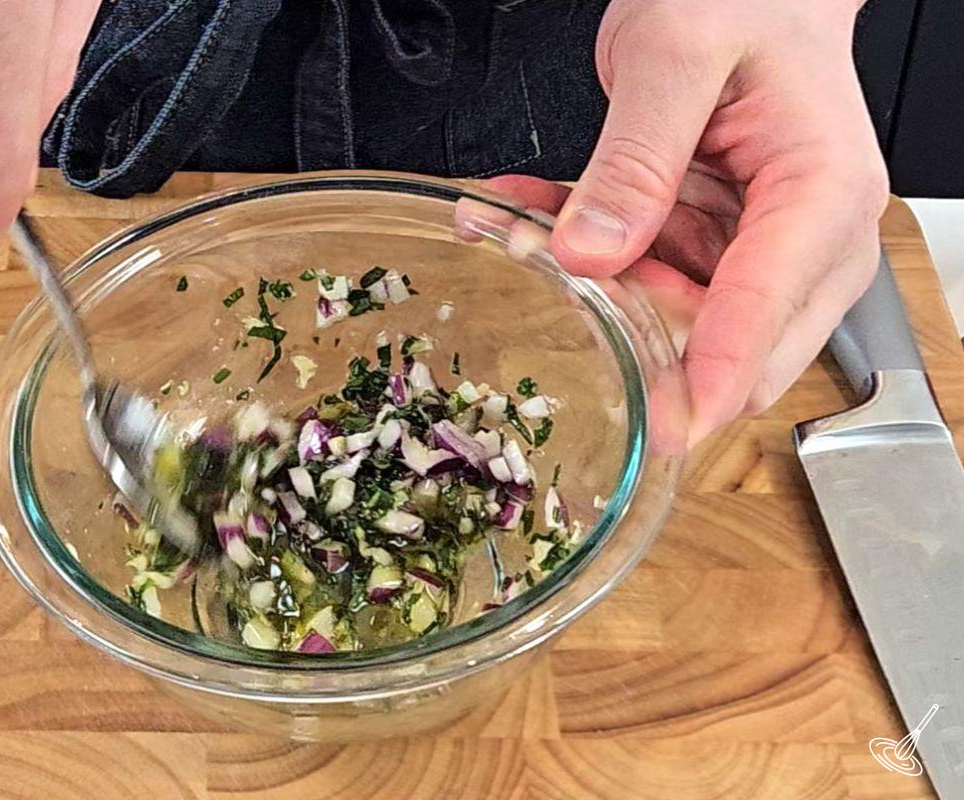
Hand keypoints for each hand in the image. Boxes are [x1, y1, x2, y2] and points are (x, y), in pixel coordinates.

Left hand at [481, 0, 887, 446]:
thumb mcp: (678, 53)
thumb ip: (637, 156)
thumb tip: (593, 252)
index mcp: (821, 190)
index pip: (769, 305)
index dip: (716, 375)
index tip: (670, 427)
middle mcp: (804, 234)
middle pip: (740, 344)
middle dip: (647, 347)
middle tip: (567, 321)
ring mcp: (758, 242)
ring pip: (678, 319)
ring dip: (596, 293)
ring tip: (522, 236)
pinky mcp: (713, 239)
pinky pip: (645, 274)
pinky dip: (584, 253)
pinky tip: (526, 219)